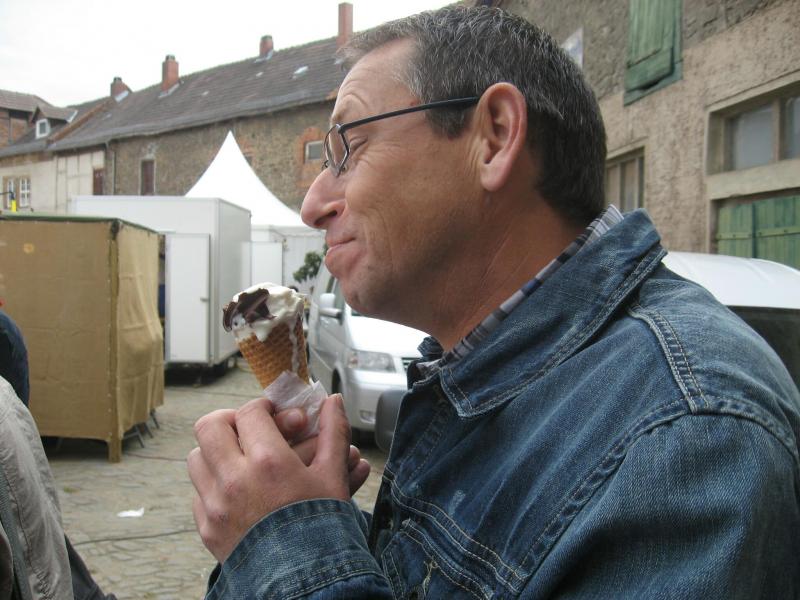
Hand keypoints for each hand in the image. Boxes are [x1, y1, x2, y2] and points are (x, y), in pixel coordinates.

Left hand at [188, 394, 356, 562]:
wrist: (304, 583)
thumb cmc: (323, 532)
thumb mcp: (334, 478)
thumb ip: (333, 434)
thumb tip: (333, 402)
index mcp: (268, 462)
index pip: (250, 412)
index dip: (263, 406)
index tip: (272, 412)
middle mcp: (234, 480)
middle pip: (210, 427)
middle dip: (230, 421)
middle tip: (248, 427)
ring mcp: (215, 505)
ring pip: (197, 458)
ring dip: (217, 452)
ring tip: (240, 459)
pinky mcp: (207, 528)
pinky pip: (198, 493)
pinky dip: (213, 485)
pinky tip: (238, 492)